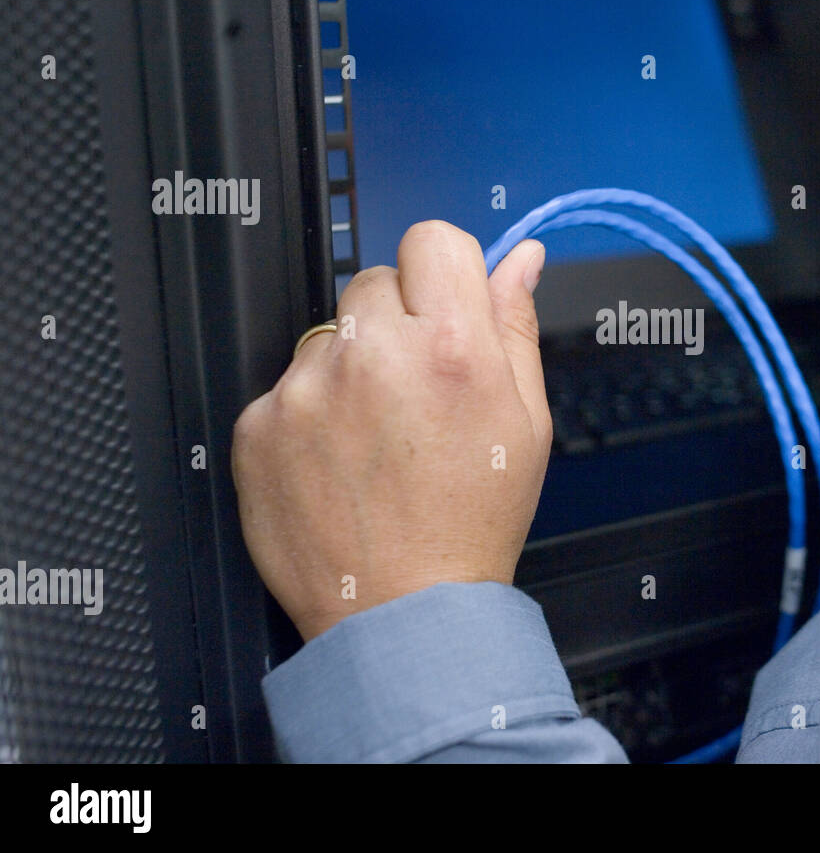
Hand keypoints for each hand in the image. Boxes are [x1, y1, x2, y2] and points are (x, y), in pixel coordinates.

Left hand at [232, 221, 549, 641]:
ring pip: (328, 334)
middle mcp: (373, 355)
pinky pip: (288, 384)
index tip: (444, 306)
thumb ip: (515, 326)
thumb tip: (519, 259)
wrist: (403, 613)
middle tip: (416, 392)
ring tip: (377, 437)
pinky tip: (339, 460)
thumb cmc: (471, 522)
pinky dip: (310, 412)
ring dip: (351, 366)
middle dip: (397, 323)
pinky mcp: (259, 424)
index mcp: (450, 347)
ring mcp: (307, 388)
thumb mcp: (526, 421)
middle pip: (375, 282)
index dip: (443, 271)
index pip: (431, 239)